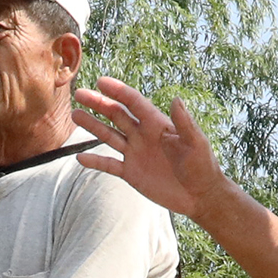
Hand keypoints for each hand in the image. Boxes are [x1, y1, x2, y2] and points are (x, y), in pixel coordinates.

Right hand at [72, 76, 232, 218]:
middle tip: (79, 94)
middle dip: (98, 104)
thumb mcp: (196, 143)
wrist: (200, 196)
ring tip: (75, 115)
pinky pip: (109, 165)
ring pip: (109, 136)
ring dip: (92, 126)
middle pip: (116, 115)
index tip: (100, 81)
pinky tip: (80, 157)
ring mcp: (135, 154)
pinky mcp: (131, 173)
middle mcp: (143, 135)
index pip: (134, 103)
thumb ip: (184, 123)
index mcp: (157, 124)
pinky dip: (95, 161)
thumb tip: (176, 99)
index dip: (118, 91)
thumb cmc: (202, 166)